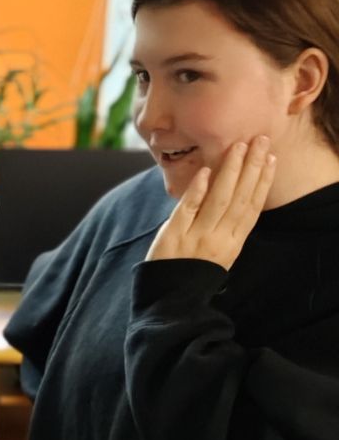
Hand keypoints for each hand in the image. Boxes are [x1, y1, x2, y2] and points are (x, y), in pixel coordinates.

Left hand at [146, 136, 275, 269]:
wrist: (168, 298)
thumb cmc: (191, 271)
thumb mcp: (218, 253)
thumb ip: (226, 228)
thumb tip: (234, 195)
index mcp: (233, 243)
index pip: (252, 207)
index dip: (263, 182)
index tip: (271, 159)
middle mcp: (218, 239)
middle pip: (240, 198)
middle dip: (252, 168)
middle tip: (259, 141)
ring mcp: (196, 237)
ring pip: (218, 200)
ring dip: (230, 171)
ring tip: (238, 147)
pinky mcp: (173, 236)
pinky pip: (188, 209)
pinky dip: (197, 189)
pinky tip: (206, 171)